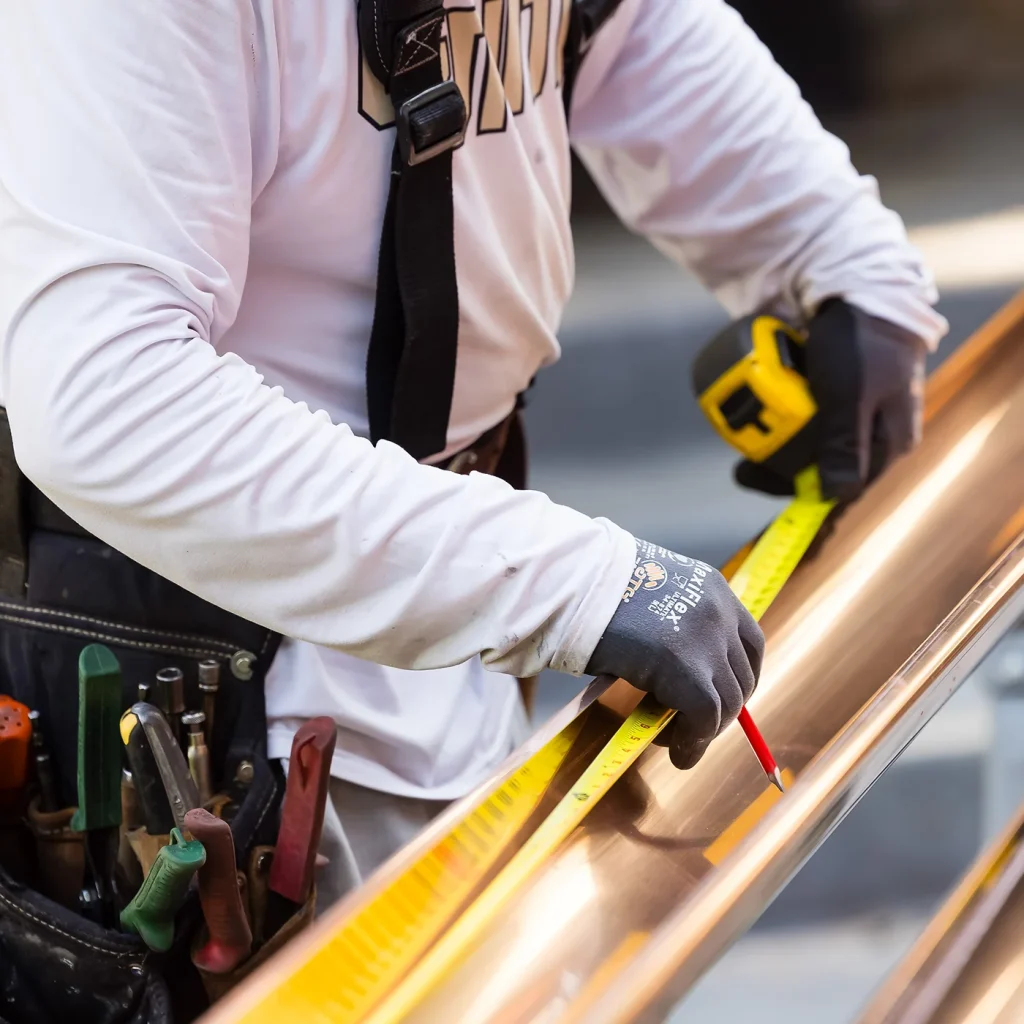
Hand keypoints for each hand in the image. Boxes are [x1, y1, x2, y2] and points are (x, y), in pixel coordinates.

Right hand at [585, 539, 763, 768]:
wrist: (571, 585)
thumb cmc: (593, 589)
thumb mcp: (650, 593)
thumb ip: (673, 623)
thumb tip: (677, 675)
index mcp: (711, 587)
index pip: (749, 643)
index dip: (739, 678)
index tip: (721, 698)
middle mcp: (719, 613)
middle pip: (741, 678)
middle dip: (719, 711)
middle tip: (686, 725)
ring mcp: (707, 642)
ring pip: (726, 704)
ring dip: (702, 731)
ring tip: (671, 740)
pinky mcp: (687, 672)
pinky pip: (703, 719)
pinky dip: (692, 743)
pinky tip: (674, 751)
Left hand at [734, 298, 926, 501]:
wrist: (855, 282)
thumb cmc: (862, 341)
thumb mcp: (850, 396)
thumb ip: (843, 445)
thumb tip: (837, 495)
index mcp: (890, 441)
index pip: (844, 485)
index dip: (800, 492)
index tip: (761, 486)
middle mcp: (872, 431)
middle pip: (819, 465)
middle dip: (778, 463)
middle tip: (742, 464)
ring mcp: (850, 411)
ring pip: (806, 442)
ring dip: (774, 438)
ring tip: (744, 430)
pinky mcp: (829, 392)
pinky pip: (799, 413)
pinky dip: (778, 411)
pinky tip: (758, 405)